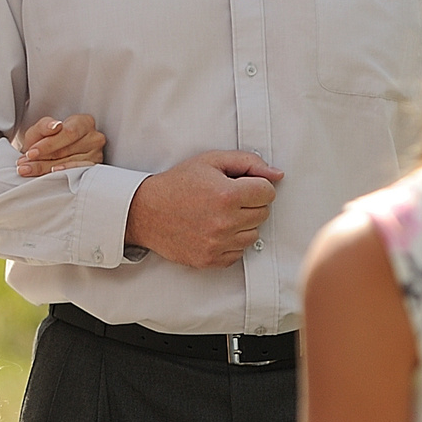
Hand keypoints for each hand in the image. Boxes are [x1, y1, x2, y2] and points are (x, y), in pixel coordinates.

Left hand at [16, 114, 107, 176]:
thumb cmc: (49, 138)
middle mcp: (94, 138)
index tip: (31, 153)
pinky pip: (77, 173)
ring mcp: (96, 155)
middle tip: (25, 164)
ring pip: (70, 163)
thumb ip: (45, 125)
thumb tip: (55, 126)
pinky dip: (63, 174)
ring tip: (29, 170)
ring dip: (46, 168)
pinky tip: (51, 174)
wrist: (52, 151)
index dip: (48, 144)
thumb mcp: (41, 129)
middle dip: (43, 158)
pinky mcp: (93, 169)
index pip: (68, 133)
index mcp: (84, 122)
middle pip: (68, 150)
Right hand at [125, 151, 282, 267]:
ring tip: (219, 215)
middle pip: (263, 214)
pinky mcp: (210, 259)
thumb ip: (247, 162)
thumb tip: (277, 174)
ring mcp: (217, 244)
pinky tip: (213, 230)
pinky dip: (230, 243)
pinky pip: (238, 253)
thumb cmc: (178, 183)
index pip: (268, 192)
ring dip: (242, 225)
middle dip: (250, 204)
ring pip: (253, 235)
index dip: (256, 186)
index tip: (240, 185)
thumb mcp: (210, 161)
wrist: (145, 212)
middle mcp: (225, 222)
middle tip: (227, 199)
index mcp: (227, 195)